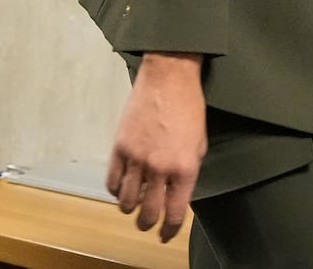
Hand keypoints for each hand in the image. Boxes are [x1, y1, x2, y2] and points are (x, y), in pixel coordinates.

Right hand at [108, 52, 207, 242]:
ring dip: (130, 208)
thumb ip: (187, 172)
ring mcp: (136, 158)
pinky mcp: (119, 148)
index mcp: (184, 168)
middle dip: (147, 224)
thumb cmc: (189, 107)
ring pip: (127, 201)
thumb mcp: (199, 144)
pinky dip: (117, 190)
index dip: (169, 230)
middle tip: (147, 224)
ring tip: (135, 205)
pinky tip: (123, 188)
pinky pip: (112, 181)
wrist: (168, 78)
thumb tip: (176, 193)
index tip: (166, 235)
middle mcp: (159, 168)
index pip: (175, 213)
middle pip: (147, 213)